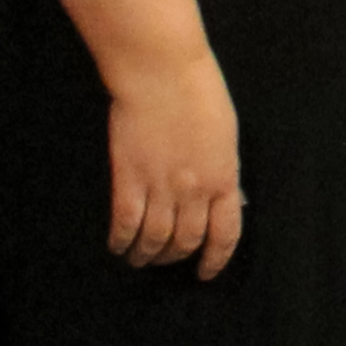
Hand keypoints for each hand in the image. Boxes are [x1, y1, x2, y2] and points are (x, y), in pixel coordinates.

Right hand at [104, 49, 243, 278]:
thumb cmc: (199, 93)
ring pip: (154, 239)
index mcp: (224, 177)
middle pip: (186, 241)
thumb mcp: (226, 135)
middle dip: (176, 257)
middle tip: (166, 260)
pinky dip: (121, 241)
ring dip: (147, 255)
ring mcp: (160, 186)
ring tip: (140, 259)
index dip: (215, 259)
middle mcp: (194, 190)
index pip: (225, 234)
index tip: (206, 272)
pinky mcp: (128, 179)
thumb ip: (224, 169)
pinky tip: (119, 246)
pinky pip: (125, 224)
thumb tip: (226, 197)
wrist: (163, 72)